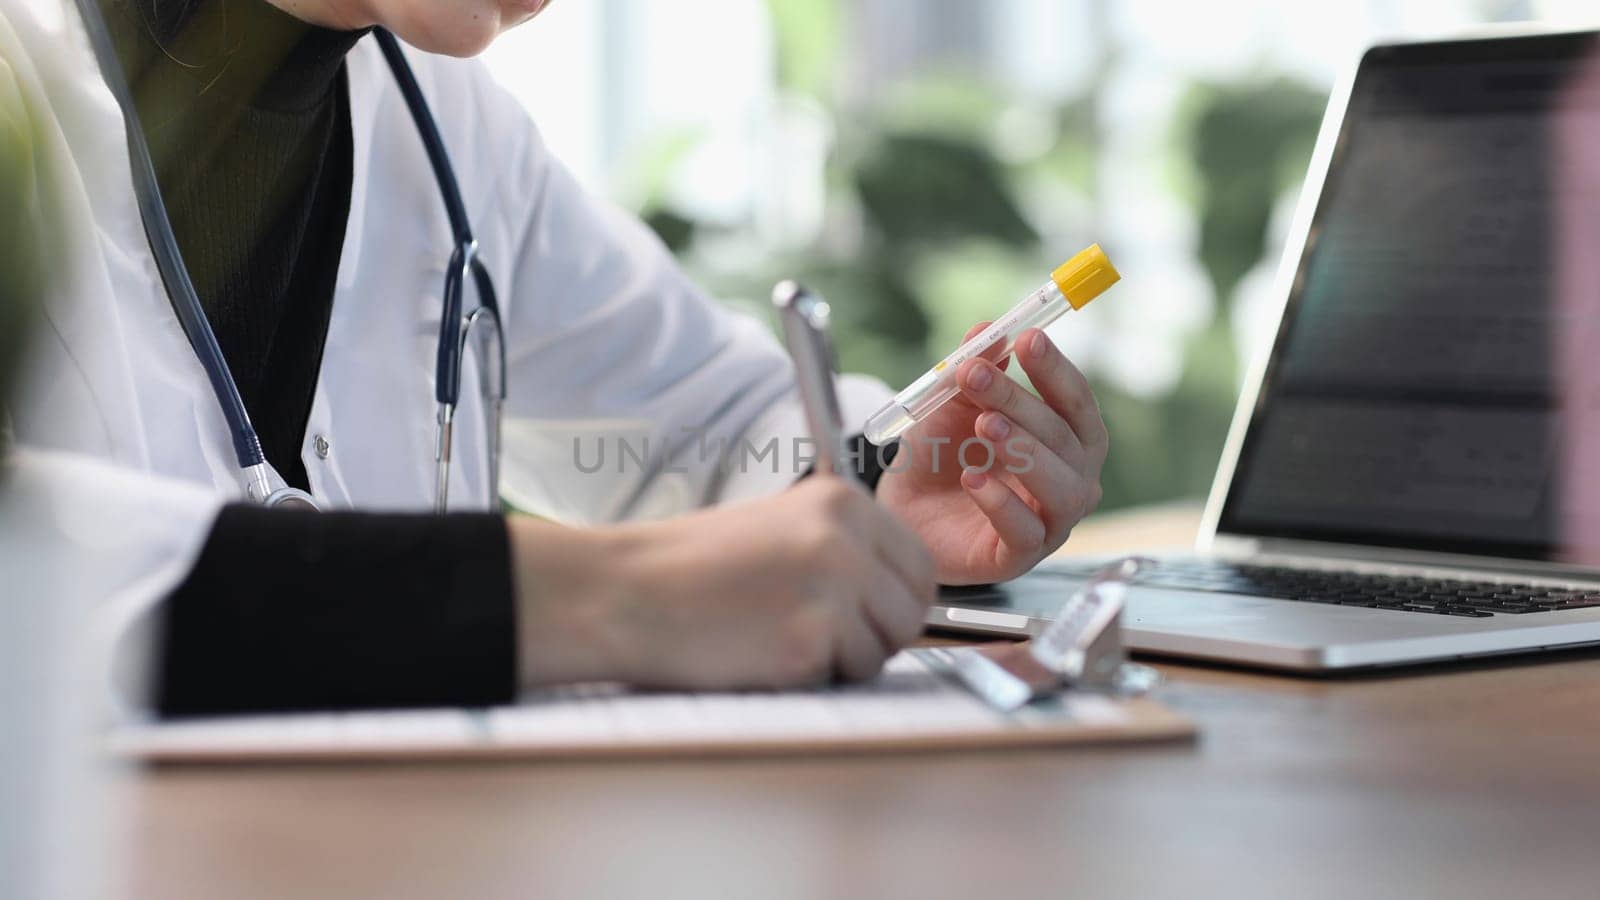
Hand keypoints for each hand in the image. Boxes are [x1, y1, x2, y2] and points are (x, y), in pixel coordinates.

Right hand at [509, 477, 935, 687]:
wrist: (627, 592)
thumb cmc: (694, 568)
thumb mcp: (783, 528)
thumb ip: (847, 550)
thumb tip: (904, 599)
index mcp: (843, 501)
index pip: (920, 564)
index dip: (899, 599)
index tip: (871, 613)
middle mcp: (847, 539)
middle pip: (913, 609)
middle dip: (880, 633)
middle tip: (824, 636)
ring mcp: (832, 588)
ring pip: (883, 649)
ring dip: (843, 659)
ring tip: (780, 637)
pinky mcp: (810, 640)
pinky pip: (844, 677)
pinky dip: (810, 677)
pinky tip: (762, 653)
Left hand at [876, 326, 1107, 584]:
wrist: (902, 512)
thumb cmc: (941, 457)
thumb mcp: (951, 405)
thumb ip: (972, 369)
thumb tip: (986, 329)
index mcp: (1066, 440)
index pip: (1076, 402)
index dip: (1055, 370)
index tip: (1027, 338)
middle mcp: (1071, 481)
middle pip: (1063, 439)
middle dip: (1020, 401)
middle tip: (978, 375)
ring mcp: (1050, 522)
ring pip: (1062, 489)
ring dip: (1024, 450)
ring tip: (985, 425)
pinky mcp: (1018, 557)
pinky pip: (1025, 532)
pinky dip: (1000, 503)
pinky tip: (972, 479)